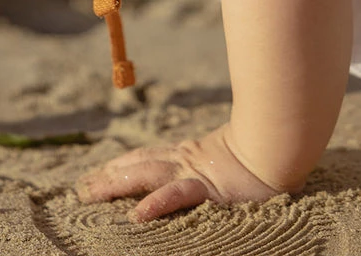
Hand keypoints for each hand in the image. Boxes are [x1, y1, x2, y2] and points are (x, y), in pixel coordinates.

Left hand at [76, 124, 286, 221]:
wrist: (279, 145)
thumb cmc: (259, 152)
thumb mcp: (225, 161)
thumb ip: (208, 164)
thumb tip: (201, 172)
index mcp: (187, 155)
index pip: (145, 158)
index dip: (119, 165)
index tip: (96, 173)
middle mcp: (183, 161)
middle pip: (137, 166)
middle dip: (107, 177)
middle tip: (81, 188)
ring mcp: (193, 174)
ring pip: (146, 176)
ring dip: (116, 184)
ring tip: (91, 194)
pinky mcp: (208, 189)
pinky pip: (177, 196)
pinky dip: (156, 204)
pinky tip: (137, 215)